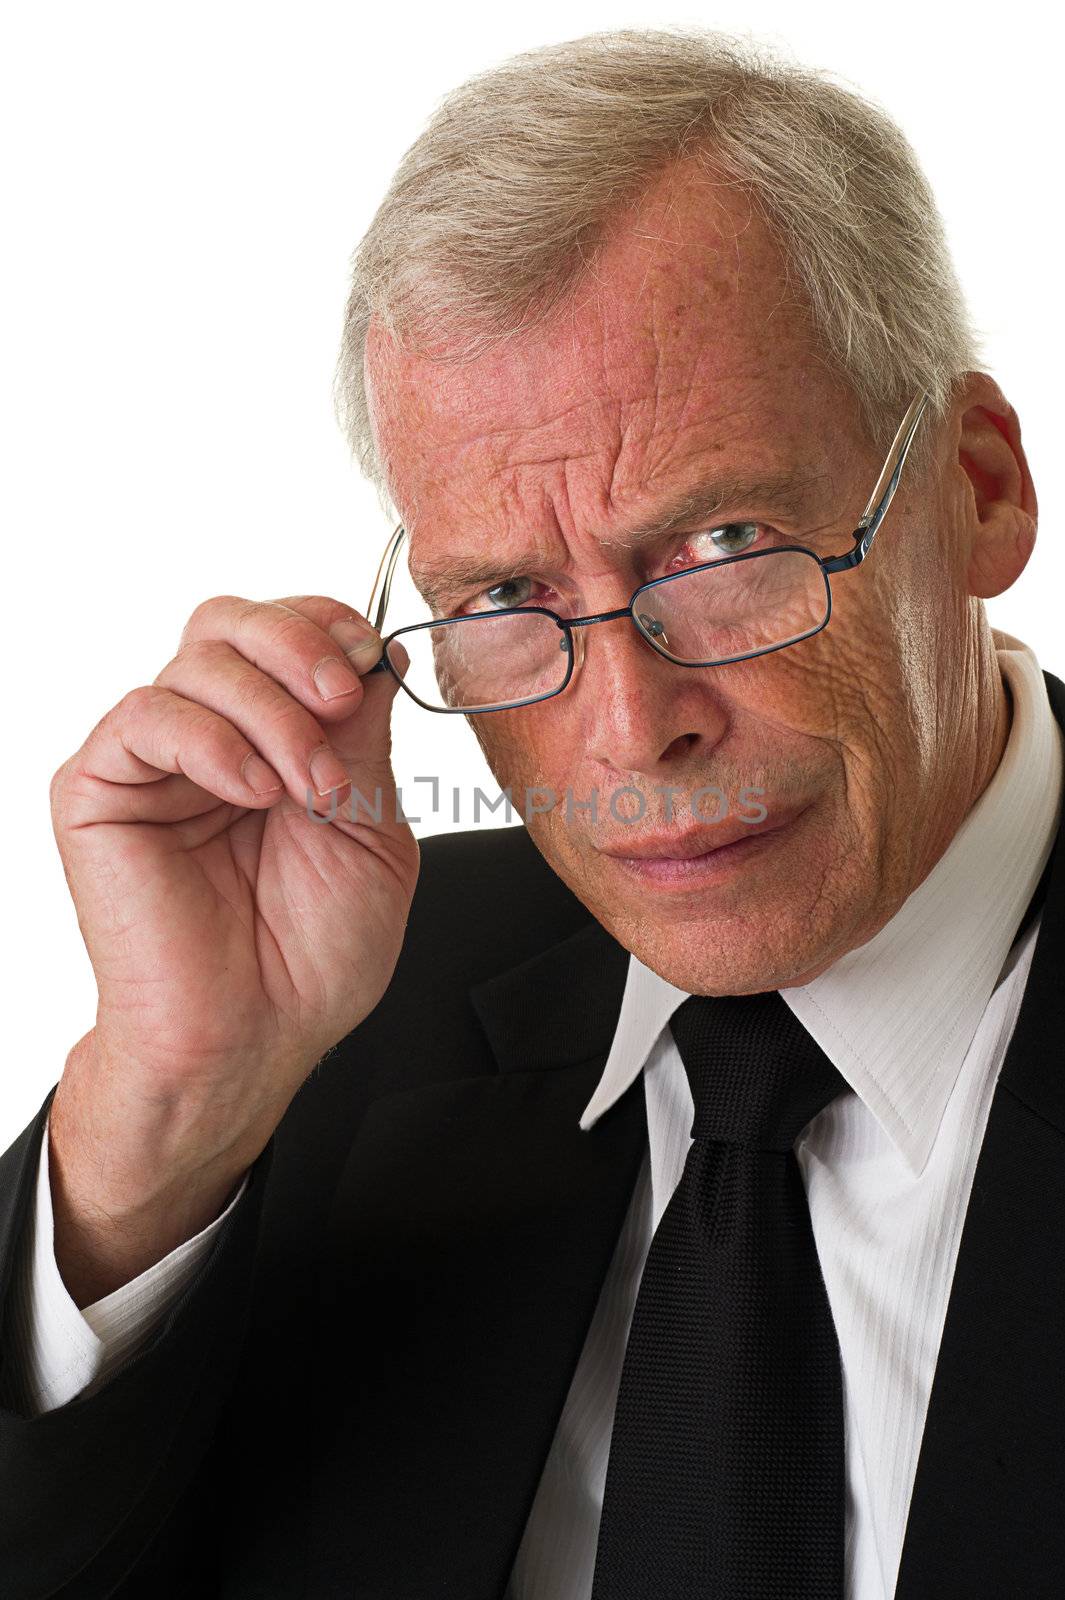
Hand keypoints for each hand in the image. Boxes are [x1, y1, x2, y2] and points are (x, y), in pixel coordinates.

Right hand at [47, 594, 417, 1297]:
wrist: (254, 1039)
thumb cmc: (310, 956)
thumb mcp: (372, 831)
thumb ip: (363, 739)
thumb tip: (372, 653)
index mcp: (271, 740)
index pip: (285, 633)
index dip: (326, 626)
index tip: (369, 658)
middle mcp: (208, 738)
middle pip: (231, 622)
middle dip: (299, 645)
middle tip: (340, 701)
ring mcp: (152, 762)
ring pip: (199, 660)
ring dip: (273, 713)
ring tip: (310, 790)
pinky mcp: (100, 791)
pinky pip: (147, 716)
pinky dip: (212, 739)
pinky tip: (253, 792)